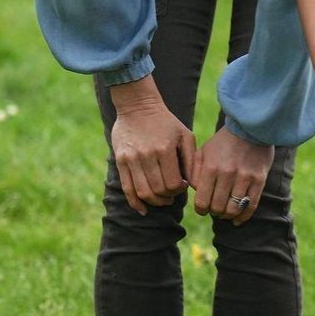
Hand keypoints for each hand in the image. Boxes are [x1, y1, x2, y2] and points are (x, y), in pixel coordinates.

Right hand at [110, 93, 194, 216]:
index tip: (181, 186)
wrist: (137, 106)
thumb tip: (193, 185)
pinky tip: (143, 209)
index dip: (179, 190)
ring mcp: (131, 159)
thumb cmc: (166, 122)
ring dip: (154, 202)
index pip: (173, 183)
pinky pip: (127, 188)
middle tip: (173, 195)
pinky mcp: (120, 161)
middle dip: (168, 197)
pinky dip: (135, 203)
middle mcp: (147, 155)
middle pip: (158, 190)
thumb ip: (191, 160)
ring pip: (143, 192)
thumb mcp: (185, 135)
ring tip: (162, 200)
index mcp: (164, 149)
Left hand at [191, 127, 274, 225]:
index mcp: (211, 167)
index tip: (202, 208)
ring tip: (225, 211)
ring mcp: (245, 177)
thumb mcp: (204, 151)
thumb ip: (194, 172)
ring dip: (227, 215)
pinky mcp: (259, 180)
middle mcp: (227, 173)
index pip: (202, 201)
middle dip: (214, 212)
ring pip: (233, 209)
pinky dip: (242, 217)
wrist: (250, 128)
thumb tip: (194, 192)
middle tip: (214, 208)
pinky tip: (237, 219)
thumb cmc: (223, 142)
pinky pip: (251, 206)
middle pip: (217, 208)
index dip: (200, 209)